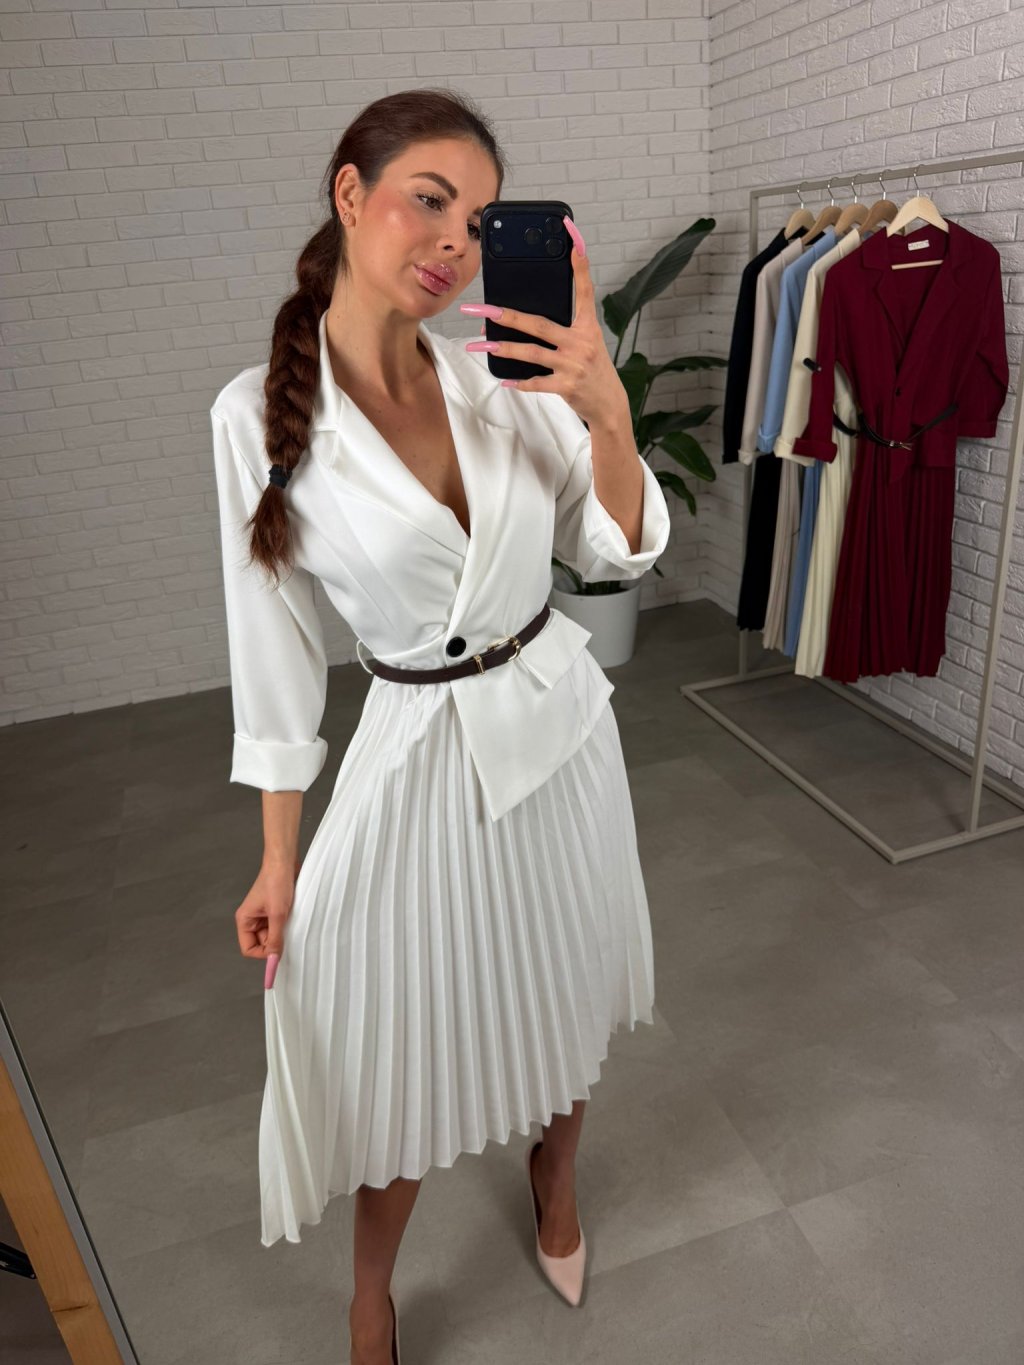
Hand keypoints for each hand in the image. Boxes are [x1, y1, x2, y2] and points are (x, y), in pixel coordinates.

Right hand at [235, 855, 300, 989]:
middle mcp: (251, 919)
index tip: (278, 951)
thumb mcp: (277, 915)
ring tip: (290, 921)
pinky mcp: (274, 910)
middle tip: (287, 932)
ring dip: (282, 933)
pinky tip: (292, 917)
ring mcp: (263, 915)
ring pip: (271, 935)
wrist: (284, 862)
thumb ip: (275, 939)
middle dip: (274, 942)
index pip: (248, 949)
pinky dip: (286, 925)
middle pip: (261, 943)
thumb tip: (273, 960)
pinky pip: (278, 926)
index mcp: (244, 920)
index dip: (263, 953)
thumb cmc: (277, 883)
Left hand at [460, 218, 627, 429]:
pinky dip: (520, 382)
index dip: (580, 266)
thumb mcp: (586, 342)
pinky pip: (537, 382)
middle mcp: (581, 342)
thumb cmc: (592, 369)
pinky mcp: (567, 386)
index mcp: (588, 327)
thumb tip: (519, 322)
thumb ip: (561, 330)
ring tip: (480, 344)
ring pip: (531, 353)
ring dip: (503, 348)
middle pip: (539, 324)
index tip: (574, 239)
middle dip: (507, 315)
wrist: (608, 403)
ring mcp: (573, 365)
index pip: (584, 291)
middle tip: (482, 308)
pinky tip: (504, 380)